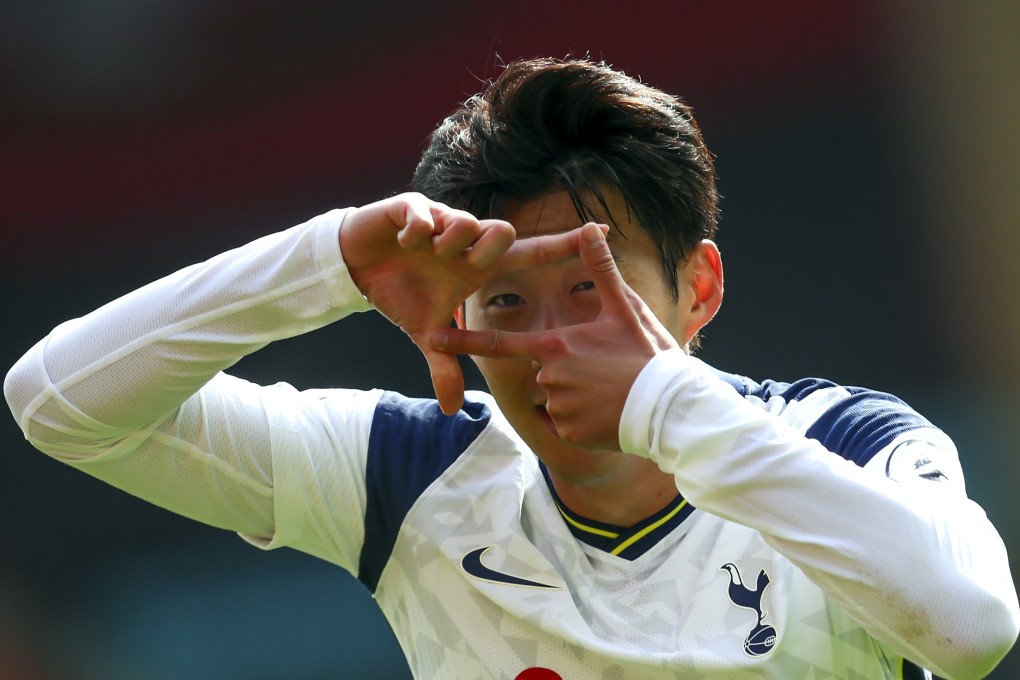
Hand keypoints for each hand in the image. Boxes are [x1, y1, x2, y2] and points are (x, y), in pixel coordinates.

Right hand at [339, 193, 583, 414]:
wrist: (357, 267)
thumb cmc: (400, 293)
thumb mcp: (424, 332)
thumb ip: (444, 364)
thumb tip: (452, 409)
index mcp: (476, 266)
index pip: (527, 253)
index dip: (561, 246)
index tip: (600, 233)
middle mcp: (466, 240)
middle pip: (502, 232)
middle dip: (486, 250)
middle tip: (461, 266)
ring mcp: (441, 222)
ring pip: (466, 222)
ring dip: (450, 242)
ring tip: (427, 254)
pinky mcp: (412, 209)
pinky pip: (426, 214)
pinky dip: (417, 230)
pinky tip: (405, 243)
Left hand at [427, 223, 679, 450]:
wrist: (671, 409)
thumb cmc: (648, 355)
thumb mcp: (625, 310)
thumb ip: (600, 270)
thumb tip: (592, 227)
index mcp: (556, 346)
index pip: (500, 344)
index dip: (463, 341)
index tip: (431, 338)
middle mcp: (549, 377)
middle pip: (544, 373)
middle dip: (570, 373)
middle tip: (606, 373)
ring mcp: (558, 408)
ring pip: (557, 400)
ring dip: (579, 398)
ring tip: (612, 393)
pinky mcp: (570, 434)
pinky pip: (568, 425)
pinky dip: (586, 422)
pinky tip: (610, 414)